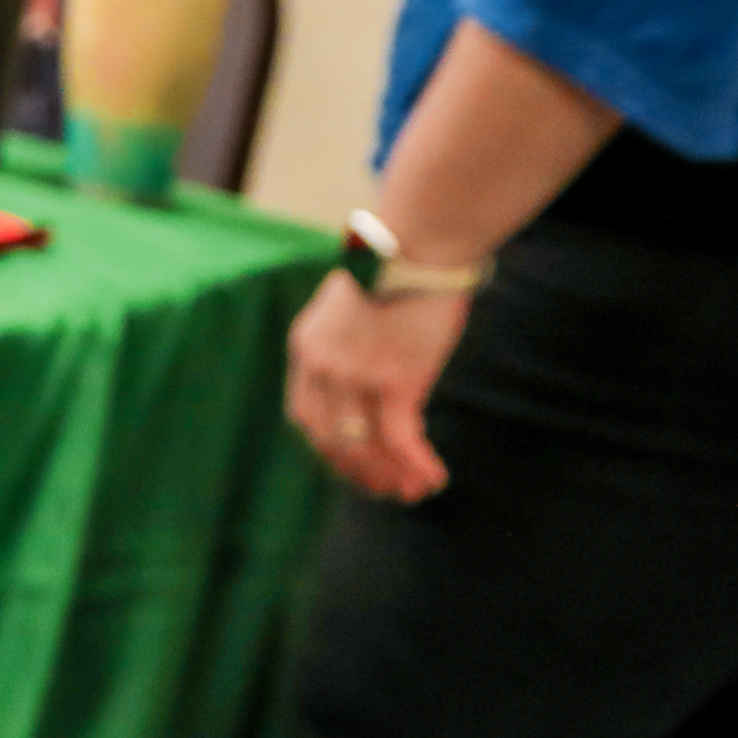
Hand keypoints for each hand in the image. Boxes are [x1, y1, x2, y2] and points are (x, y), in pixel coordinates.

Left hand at [285, 271, 466, 501]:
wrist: (420, 245)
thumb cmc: (394, 276)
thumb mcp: (352, 314)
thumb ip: (349, 353)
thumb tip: (369, 394)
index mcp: (304, 349)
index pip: (305, 417)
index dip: (328, 449)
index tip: (352, 466)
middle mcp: (321, 365)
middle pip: (331, 436)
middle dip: (358, 470)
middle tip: (384, 489)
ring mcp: (356, 374)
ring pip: (365, 443)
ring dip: (389, 474)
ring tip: (410, 492)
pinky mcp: (397, 377)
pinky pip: (401, 436)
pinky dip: (416, 463)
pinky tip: (433, 479)